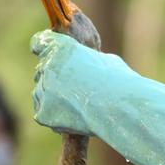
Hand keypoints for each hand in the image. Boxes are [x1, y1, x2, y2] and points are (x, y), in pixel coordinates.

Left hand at [30, 30, 164, 164]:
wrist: (123, 107)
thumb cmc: (124, 84)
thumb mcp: (112, 64)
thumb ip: (95, 61)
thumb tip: (97, 63)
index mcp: (62, 47)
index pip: (40, 44)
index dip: (44, 51)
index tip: (47, 58)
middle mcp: (48, 65)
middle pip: (42, 72)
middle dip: (53, 81)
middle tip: (73, 94)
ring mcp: (43, 88)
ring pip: (42, 94)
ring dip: (56, 101)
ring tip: (81, 109)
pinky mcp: (44, 112)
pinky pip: (47, 115)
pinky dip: (58, 119)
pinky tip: (77, 121)